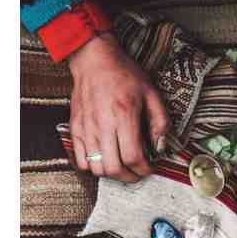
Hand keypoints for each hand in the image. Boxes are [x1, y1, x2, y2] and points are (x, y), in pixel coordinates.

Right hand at [68, 33, 170, 181]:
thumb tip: (160, 146)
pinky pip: (81, 160)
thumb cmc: (123, 74)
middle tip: (137, 172)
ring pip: (97, 168)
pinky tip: (104, 160)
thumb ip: (160, 121)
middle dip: (129, 177)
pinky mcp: (76, 129)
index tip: (149, 168)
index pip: (133, 157)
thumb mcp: (151, 93)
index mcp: (123, 115)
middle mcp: (103, 125)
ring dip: (112, 174)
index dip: (143, 169)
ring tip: (122, 167)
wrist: (94, 60)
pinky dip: (93, 167)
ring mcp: (87, 129)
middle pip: (114, 168)